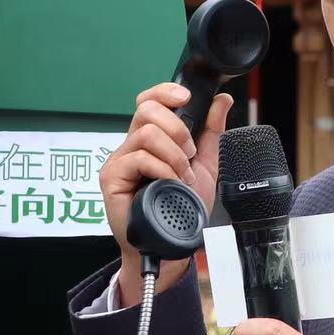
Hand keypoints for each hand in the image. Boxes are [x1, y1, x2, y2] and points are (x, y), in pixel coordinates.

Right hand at [100, 86, 234, 303]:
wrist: (173, 243)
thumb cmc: (182, 207)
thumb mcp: (204, 165)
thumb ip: (211, 132)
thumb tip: (222, 100)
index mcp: (150, 139)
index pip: (149, 101)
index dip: (164, 92)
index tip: (186, 97)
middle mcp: (131, 146)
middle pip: (146, 109)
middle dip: (177, 127)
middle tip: (189, 153)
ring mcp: (119, 161)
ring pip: (146, 133)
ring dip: (173, 155)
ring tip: (182, 177)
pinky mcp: (111, 178)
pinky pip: (138, 158)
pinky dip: (162, 169)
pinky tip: (170, 184)